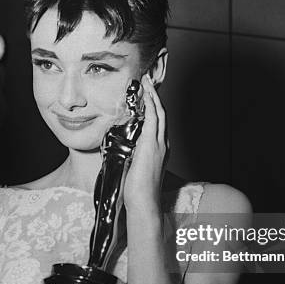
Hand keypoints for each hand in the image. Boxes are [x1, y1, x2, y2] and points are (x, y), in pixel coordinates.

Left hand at [124, 74, 167, 210]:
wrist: (144, 201)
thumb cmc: (138, 191)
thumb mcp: (135, 170)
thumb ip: (132, 157)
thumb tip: (122, 151)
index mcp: (160, 150)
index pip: (158, 124)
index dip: (154, 109)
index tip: (147, 97)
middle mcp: (163, 145)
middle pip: (162, 114)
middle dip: (155, 97)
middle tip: (148, 82)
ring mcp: (159, 144)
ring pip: (159, 113)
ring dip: (153, 96)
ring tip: (147, 83)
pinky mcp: (151, 144)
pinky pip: (153, 119)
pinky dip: (150, 105)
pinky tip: (146, 95)